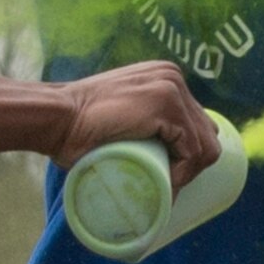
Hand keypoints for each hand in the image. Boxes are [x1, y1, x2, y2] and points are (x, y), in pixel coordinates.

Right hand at [52, 60, 221, 188]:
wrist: (57, 117)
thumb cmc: (78, 128)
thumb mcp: (121, 117)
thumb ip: (140, 122)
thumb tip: (159, 160)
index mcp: (165, 78)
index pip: (196, 125)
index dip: (186, 156)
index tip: (166, 177)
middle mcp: (173, 77)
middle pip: (206, 135)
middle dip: (190, 165)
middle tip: (164, 184)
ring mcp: (172, 87)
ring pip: (205, 146)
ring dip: (186, 173)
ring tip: (160, 186)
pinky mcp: (167, 103)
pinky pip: (194, 151)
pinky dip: (182, 173)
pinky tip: (162, 181)